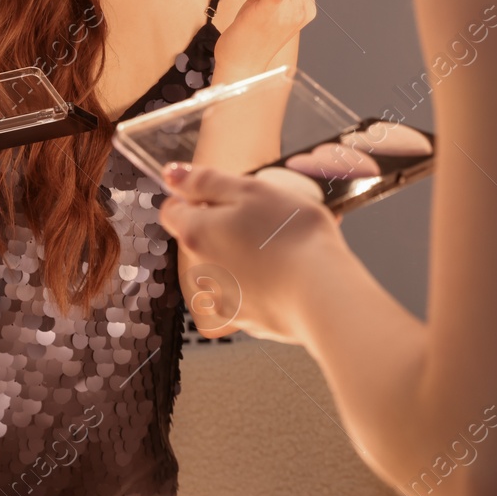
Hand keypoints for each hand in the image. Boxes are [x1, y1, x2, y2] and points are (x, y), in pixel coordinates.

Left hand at [157, 162, 346, 344]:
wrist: (323, 294)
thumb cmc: (293, 238)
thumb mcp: (251, 190)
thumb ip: (206, 181)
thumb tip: (173, 175)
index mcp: (196, 233)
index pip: (173, 209)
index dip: (196, 196)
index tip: (225, 194)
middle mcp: (200, 270)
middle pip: (202, 238)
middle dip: (225, 226)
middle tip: (265, 218)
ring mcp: (221, 299)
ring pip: (224, 267)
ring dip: (243, 255)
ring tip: (281, 247)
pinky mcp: (245, 319)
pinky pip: (246, 293)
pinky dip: (260, 282)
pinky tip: (286, 274)